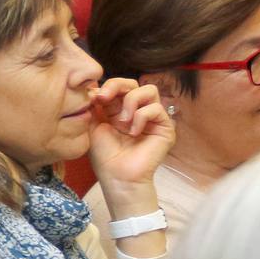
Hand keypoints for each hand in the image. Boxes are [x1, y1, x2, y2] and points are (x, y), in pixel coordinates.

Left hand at [83, 78, 174, 211]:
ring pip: (149, 90)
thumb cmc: (105, 155)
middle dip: (118, 86)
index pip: (120, 85)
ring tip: (122, 121)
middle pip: (135, 83)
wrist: (117, 176)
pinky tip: (133, 133)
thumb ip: (96, 104)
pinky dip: (141, 117)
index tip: (96, 96)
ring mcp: (153, 118)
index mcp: (121, 109)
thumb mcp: (94, 124)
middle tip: (105, 99)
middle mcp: (138, 111)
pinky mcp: (165, 128)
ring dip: (131, 101)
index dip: (109, 86)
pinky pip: (157, 109)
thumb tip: (94, 86)